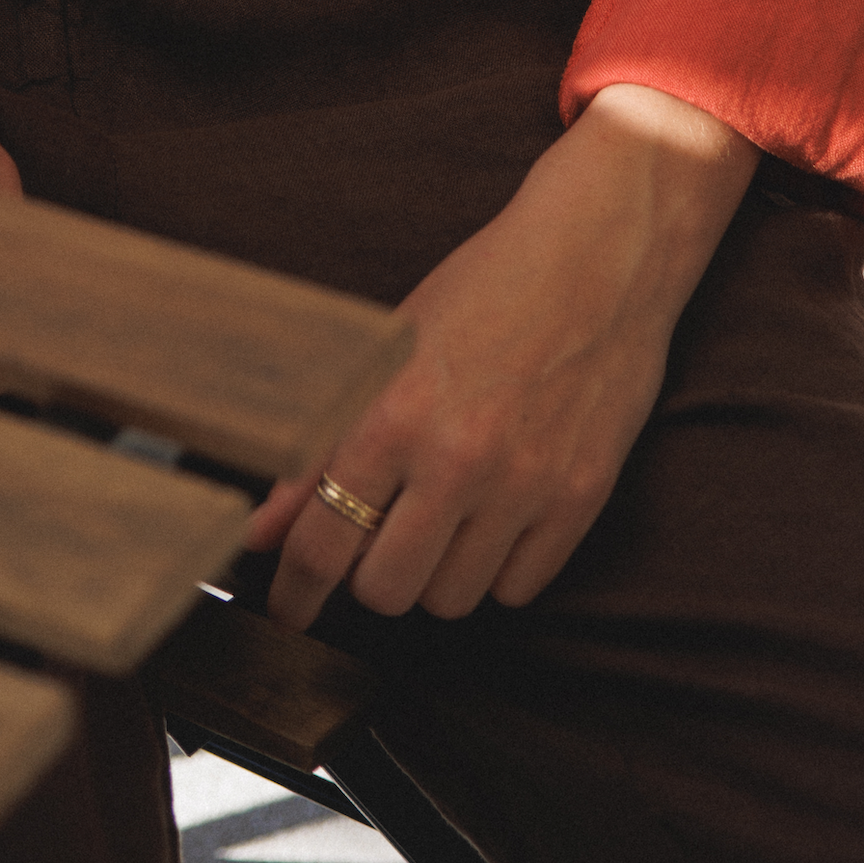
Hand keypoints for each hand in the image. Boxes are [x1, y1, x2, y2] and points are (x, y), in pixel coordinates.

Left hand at [246, 83, 757, 630]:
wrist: (601, 254)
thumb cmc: (487, 290)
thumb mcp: (390, 354)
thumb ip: (321, 450)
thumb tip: (262, 532)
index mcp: (395, 414)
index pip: (322, 544)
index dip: (294, 592)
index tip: (290, 608)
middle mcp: (458, 459)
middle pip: (385, 591)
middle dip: (369, 576)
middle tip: (376, 541)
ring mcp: (526, 484)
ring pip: (451, 599)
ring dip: (434, 574)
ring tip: (441, 520)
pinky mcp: (582, 497)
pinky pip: (518, 589)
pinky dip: (497, 571)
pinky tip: (493, 521)